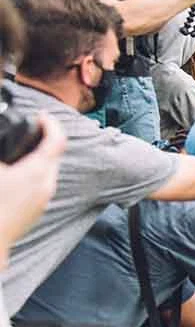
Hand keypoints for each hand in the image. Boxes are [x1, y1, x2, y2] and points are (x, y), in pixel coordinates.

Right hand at [0, 113, 65, 259]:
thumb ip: (1, 152)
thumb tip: (4, 149)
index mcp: (37, 171)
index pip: (57, 139)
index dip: (50, 123)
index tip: (41, 115)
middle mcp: (46, 185)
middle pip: (54, 155)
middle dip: (43, 139)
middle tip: (29, 130)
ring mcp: (42, 200)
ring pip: (48, 172)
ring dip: (37, 158)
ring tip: (20, 151)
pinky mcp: (35, 212)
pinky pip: (40, 186)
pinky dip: (32, 174)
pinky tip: (15, 175)